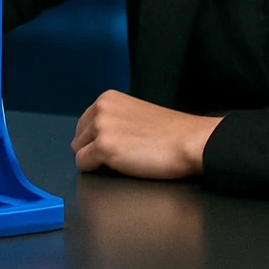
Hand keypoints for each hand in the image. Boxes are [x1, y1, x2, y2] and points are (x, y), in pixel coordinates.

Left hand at [71, 89, 224, 180]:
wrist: (189, 141)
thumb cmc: (169, 133)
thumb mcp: (134, 114)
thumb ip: (113, 119)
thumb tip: (96, 135)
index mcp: (107, 98)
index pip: (84, 123)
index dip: (95, 139)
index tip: (115, 146)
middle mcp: (100, 108)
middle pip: (79, 138)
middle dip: (92, 149)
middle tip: (119, 155)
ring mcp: (101, 127)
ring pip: (79, 151)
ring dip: (95, 160)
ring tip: (122, 160)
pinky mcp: (104, 146)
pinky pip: (83, 165)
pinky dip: (96, 170)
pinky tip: (118, 167)